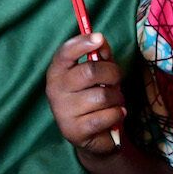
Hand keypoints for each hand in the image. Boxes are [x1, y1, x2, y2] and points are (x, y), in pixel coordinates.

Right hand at [46, 32, 125, 155]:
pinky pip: (106, 115)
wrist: (92, 135)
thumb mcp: (98, 73)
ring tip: (115, 100)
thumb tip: (102, 41)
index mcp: (57, 72)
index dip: (82, 43)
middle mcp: (54, 90)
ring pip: (102, 96)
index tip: (99, 38)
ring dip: (117, 97)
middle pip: (90, 71)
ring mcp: (62, 111)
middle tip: (117, 79)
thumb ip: (100, 55)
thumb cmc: (94, 96)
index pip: (65, 52)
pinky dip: (118, 113)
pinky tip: (116, 114)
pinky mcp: (74, 130)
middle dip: (112, 73)